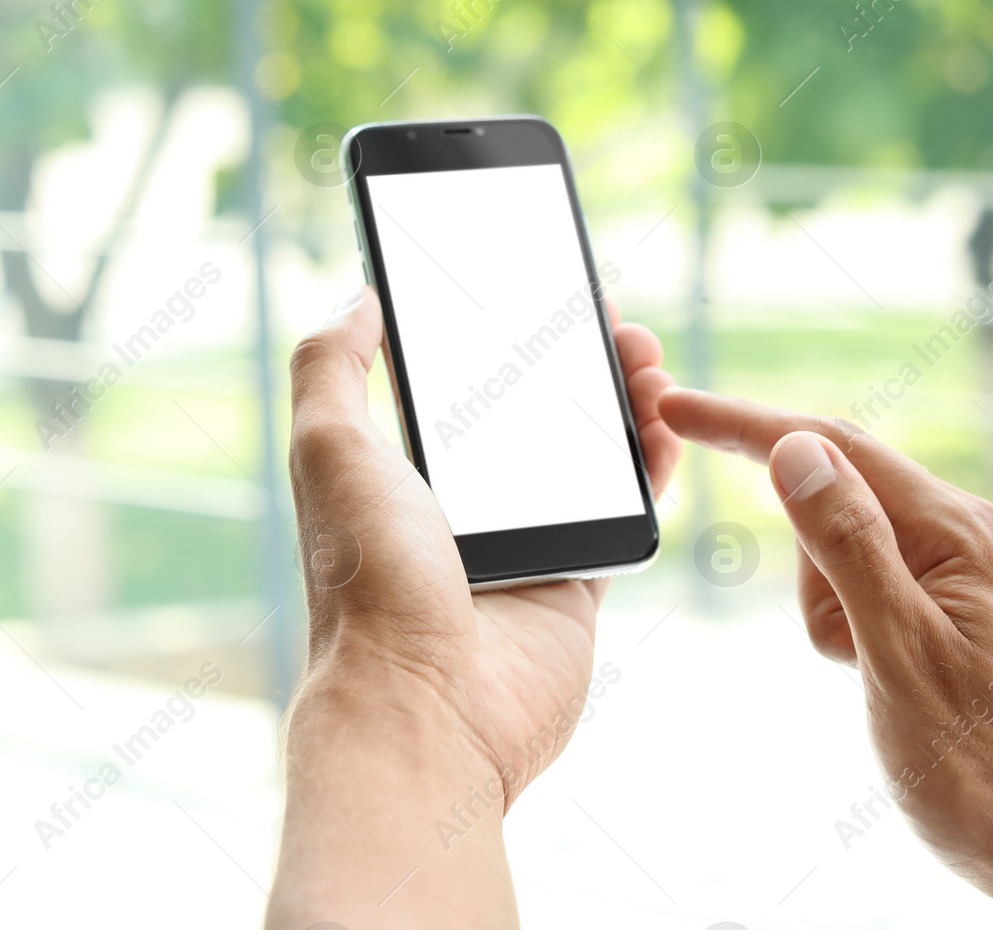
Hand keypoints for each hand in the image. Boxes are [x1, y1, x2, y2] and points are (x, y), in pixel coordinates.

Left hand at [269, 288, 678, 927]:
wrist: (425, 705)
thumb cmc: (367, 578)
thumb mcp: (328, 448)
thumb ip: (331, 365)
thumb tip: (359, 299)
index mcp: (402, 471)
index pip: (462, 382)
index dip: (501, 332)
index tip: (540, 286)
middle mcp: (464, 505)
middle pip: (534, 410)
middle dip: (575, 357)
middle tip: (610, 316)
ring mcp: (523, 542)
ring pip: (587, 453)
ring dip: (621, 399)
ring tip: (644, 356)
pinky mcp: (575, 582)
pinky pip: (624, 511)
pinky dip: (651, 465)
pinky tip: (664, 423)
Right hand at [659, 388, 992, 929]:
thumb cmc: (989, 771)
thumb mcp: (899, 654)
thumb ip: (846, 546)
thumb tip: (792, 449)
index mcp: (960, 531)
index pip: (833, 445)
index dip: (744, 424)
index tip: (672, 407)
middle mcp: (972, 534)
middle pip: (840, 500)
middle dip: (811, 571)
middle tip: (845, 654)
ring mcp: (973, 571)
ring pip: (851, 552)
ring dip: (833, 611)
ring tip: (874, 679)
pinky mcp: (965, 608)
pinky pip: (876, 588)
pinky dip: (855, 627)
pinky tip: (889, 682)